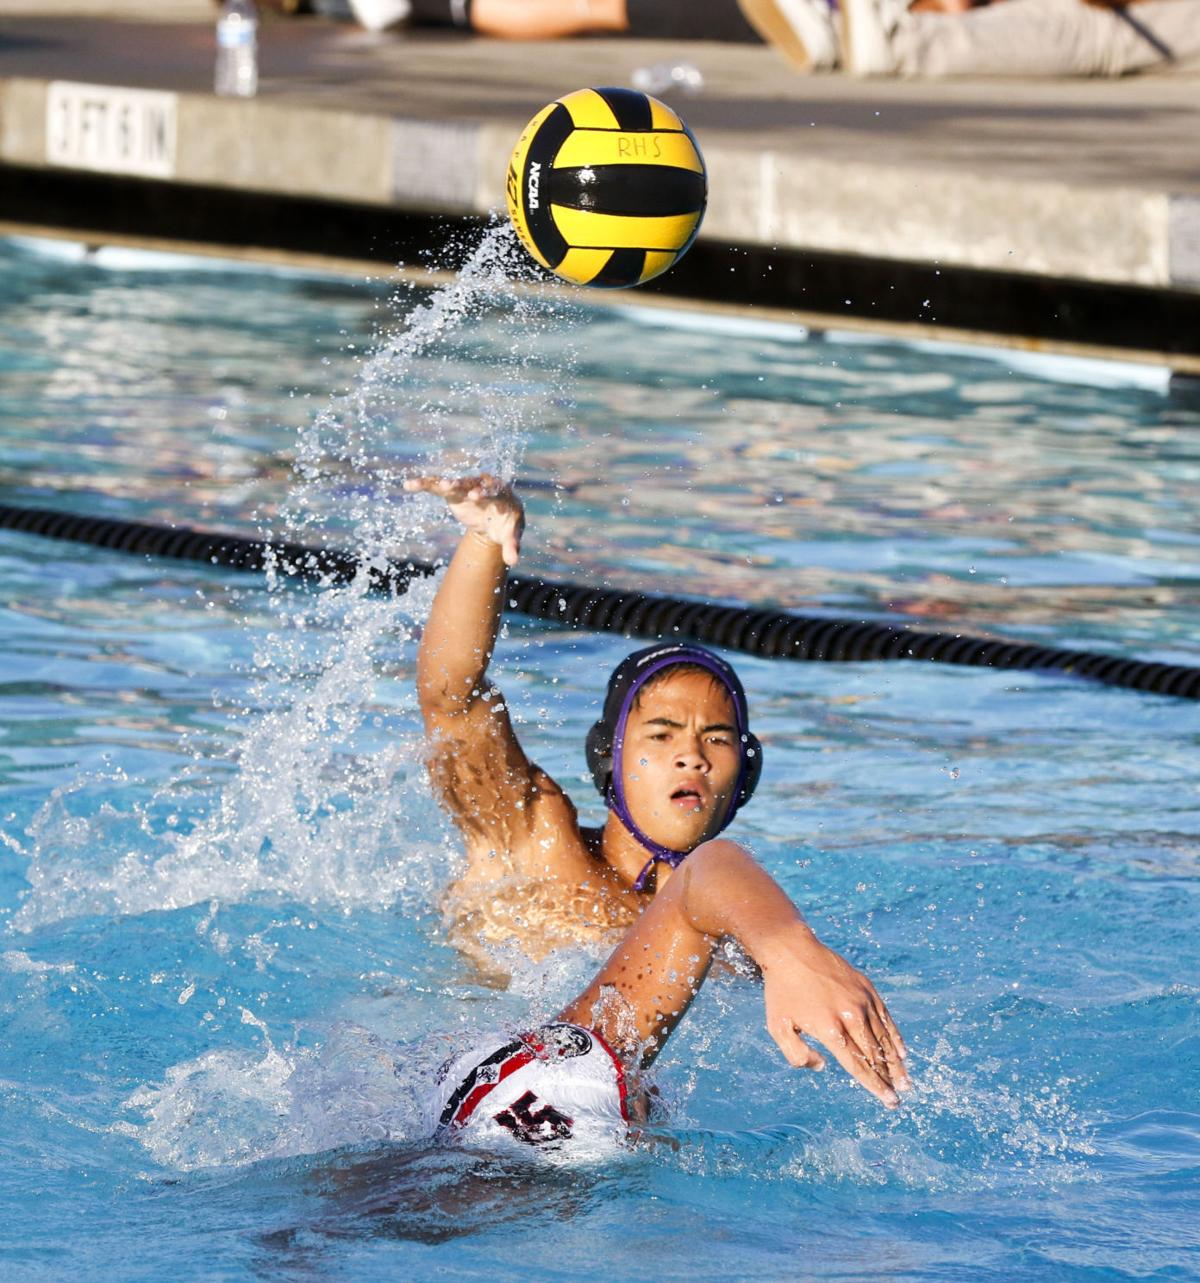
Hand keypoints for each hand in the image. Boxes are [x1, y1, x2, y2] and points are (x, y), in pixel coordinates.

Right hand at [403, 473, 524, 566]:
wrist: (494, 519)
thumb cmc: (506, 525)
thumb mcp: (510, 536)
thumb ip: (512, 546)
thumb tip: (512, 561)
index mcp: (500, 493)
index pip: (492, 489)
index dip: (484, 491)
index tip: (475, 496)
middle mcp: (483, 486)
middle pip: (473, 483)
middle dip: (464, 485)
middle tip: (454, 486)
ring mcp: (467, 488)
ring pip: (455, 483)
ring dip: (445, 483)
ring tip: (439, 485)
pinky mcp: (453, 492)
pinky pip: (436, 486)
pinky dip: (423, 484)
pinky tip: (409, 485)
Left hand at [759, 928, 910, 1108]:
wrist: (791, 950)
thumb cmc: (782, 991)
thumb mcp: (777, 1027)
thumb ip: (797, 1054)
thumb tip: (823, 1066)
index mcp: (829, 1028)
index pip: (857, 1065)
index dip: (875, 1086)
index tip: (889, 1100)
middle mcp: (850, 1015)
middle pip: (874, 1055)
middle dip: (888, 1079)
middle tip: (899, 1098)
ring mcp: (861, 999)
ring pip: (883, 1037)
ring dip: (895, 1062)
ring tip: (905, 1081)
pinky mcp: (866, 987)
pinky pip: (885, 1016)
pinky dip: (894, 1036)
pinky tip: (901, 1051)